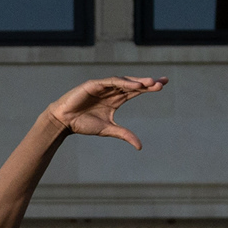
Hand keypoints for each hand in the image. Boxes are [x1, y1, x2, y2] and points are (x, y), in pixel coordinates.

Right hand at [44, 75, 166, 150]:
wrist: (64, 121)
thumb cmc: (83, 124)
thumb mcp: (108, 130)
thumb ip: (124, 134)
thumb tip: (140, 146)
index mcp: (116, 99)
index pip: (136, 91)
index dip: (149, 87)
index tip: (163, 84)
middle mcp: (112, 91)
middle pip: (133, 84)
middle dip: (147, 83)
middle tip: (162, 82)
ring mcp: (103, 86)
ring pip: (124, 81)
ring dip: (137, 82)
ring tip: (151, 83)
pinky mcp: (94, 84)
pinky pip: (111, 82)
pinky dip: (123, 82)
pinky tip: (134, 85)